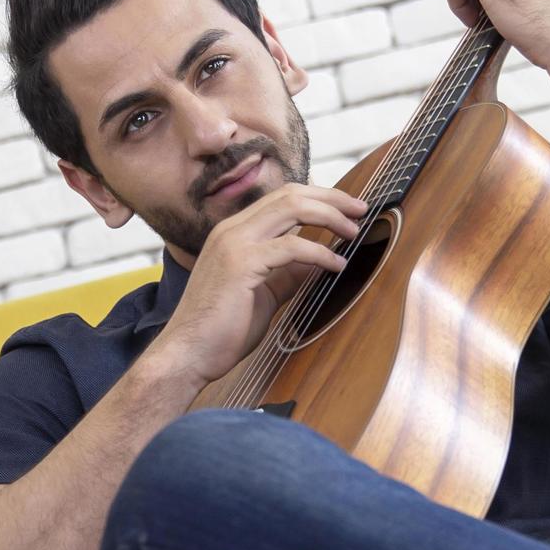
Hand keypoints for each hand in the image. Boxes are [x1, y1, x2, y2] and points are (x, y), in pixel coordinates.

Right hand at [150, 182, 369, 386]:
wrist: (189, 355)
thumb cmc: (221, 331)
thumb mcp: (264, 294)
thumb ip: (287, 274)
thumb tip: (318, 264)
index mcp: (233, 233)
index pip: (280, 198)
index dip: (317, 197)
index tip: (346, 210)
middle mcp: (231, 230)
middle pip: (290, 194)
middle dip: (331, 198)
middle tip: (360, 210)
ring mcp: (234, 243)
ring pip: (292, 208)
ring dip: (329, 217)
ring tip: (353, 232)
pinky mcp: (241, 264)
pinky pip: (292, 247)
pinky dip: (320, 252)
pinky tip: (336, 265)